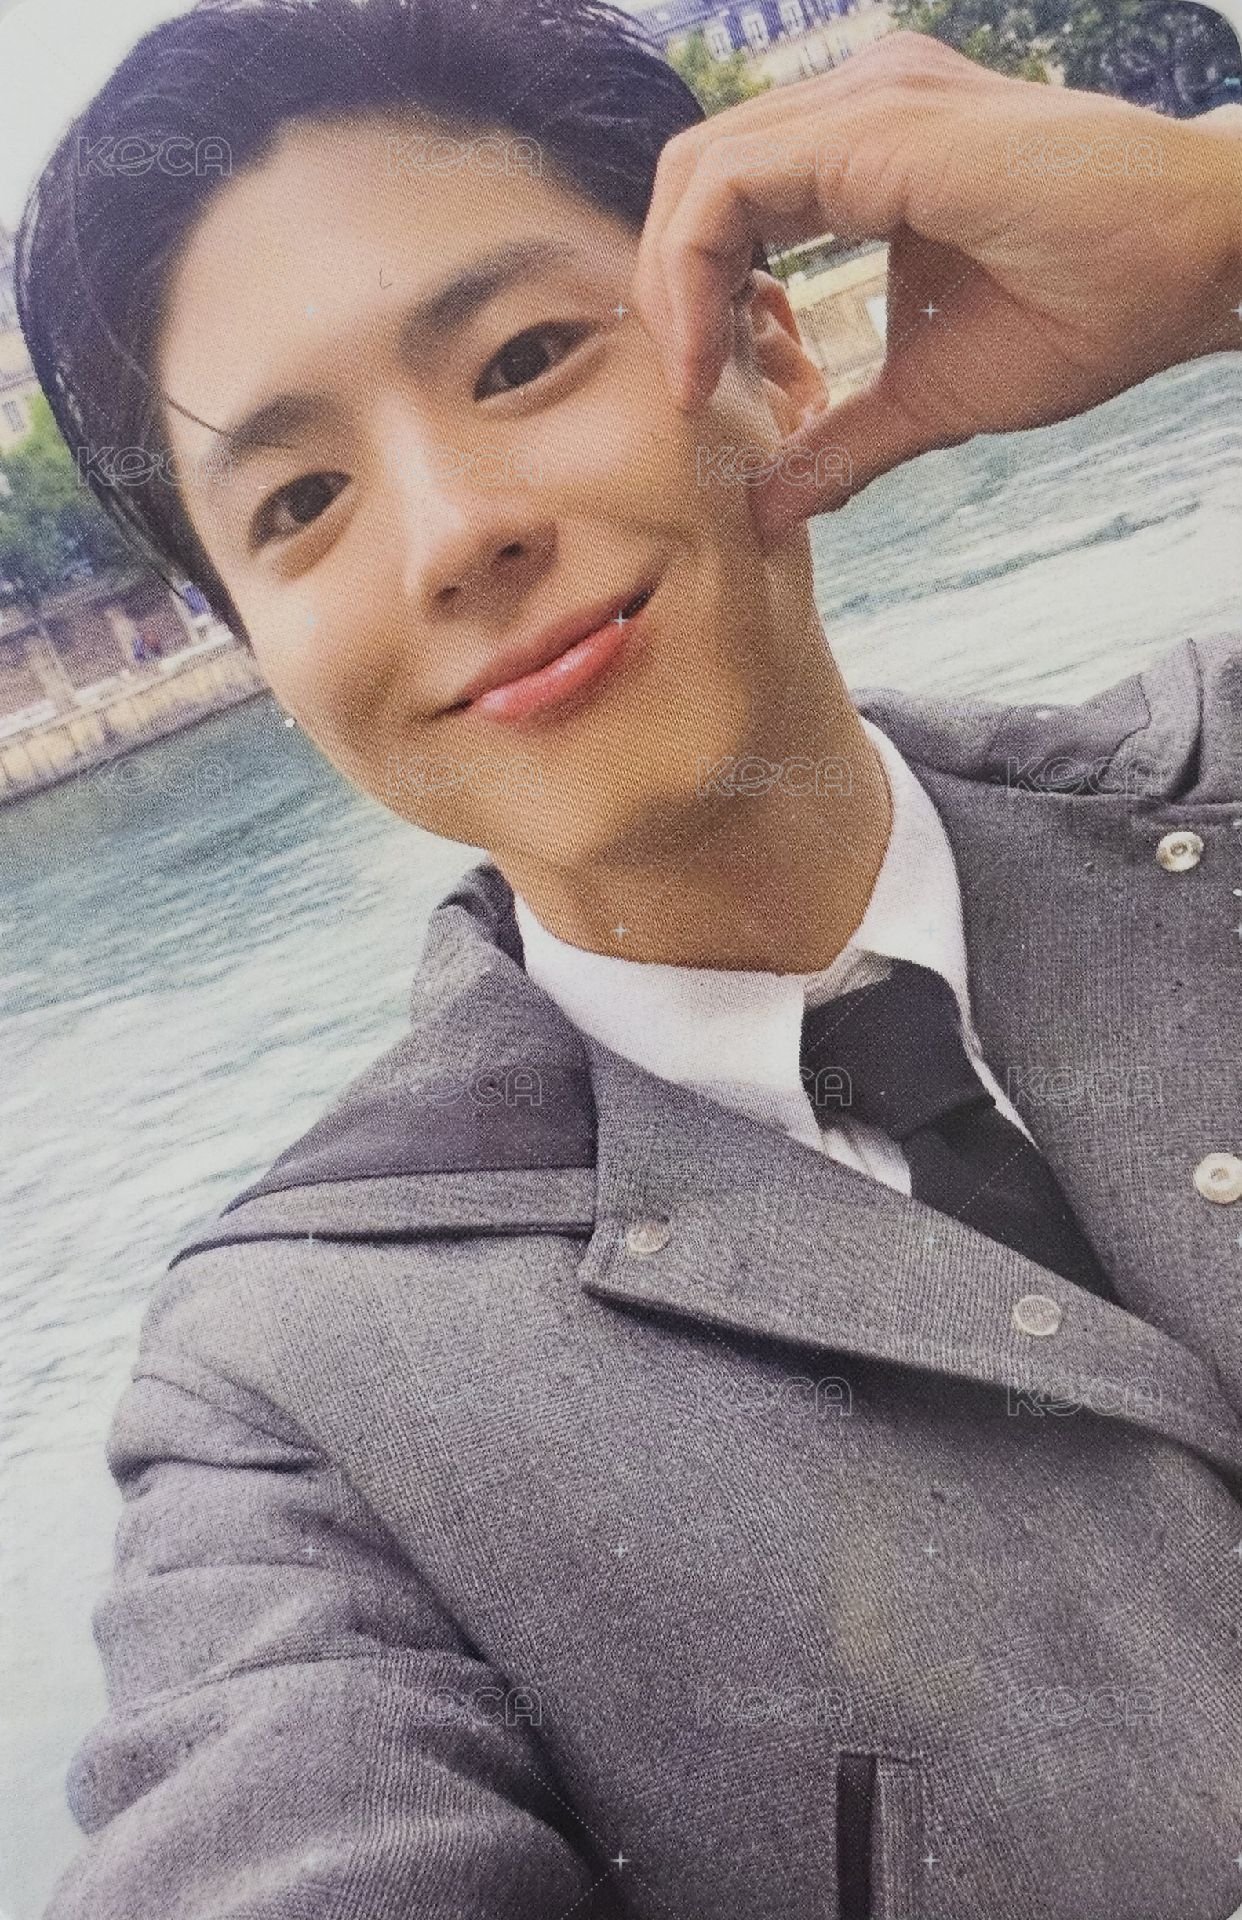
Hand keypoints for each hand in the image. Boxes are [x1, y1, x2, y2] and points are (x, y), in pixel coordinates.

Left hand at [629, 32, 1241, 537]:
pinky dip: (695, 273)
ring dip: (671, 287)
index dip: (693, 296)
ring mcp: (865, 104)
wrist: (1191, 269)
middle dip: (665, 289)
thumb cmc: (1089, 312)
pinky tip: (713, 354)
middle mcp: (856, 108)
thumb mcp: (930, 397)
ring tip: (694, 377)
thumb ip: (842, 443)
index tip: (705, 392)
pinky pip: (729, 186)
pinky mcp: (876, 128)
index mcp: (865, 151)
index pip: (729, 202)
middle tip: (686, 385)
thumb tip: (768, 511)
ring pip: (696, 172)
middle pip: (694, 178)